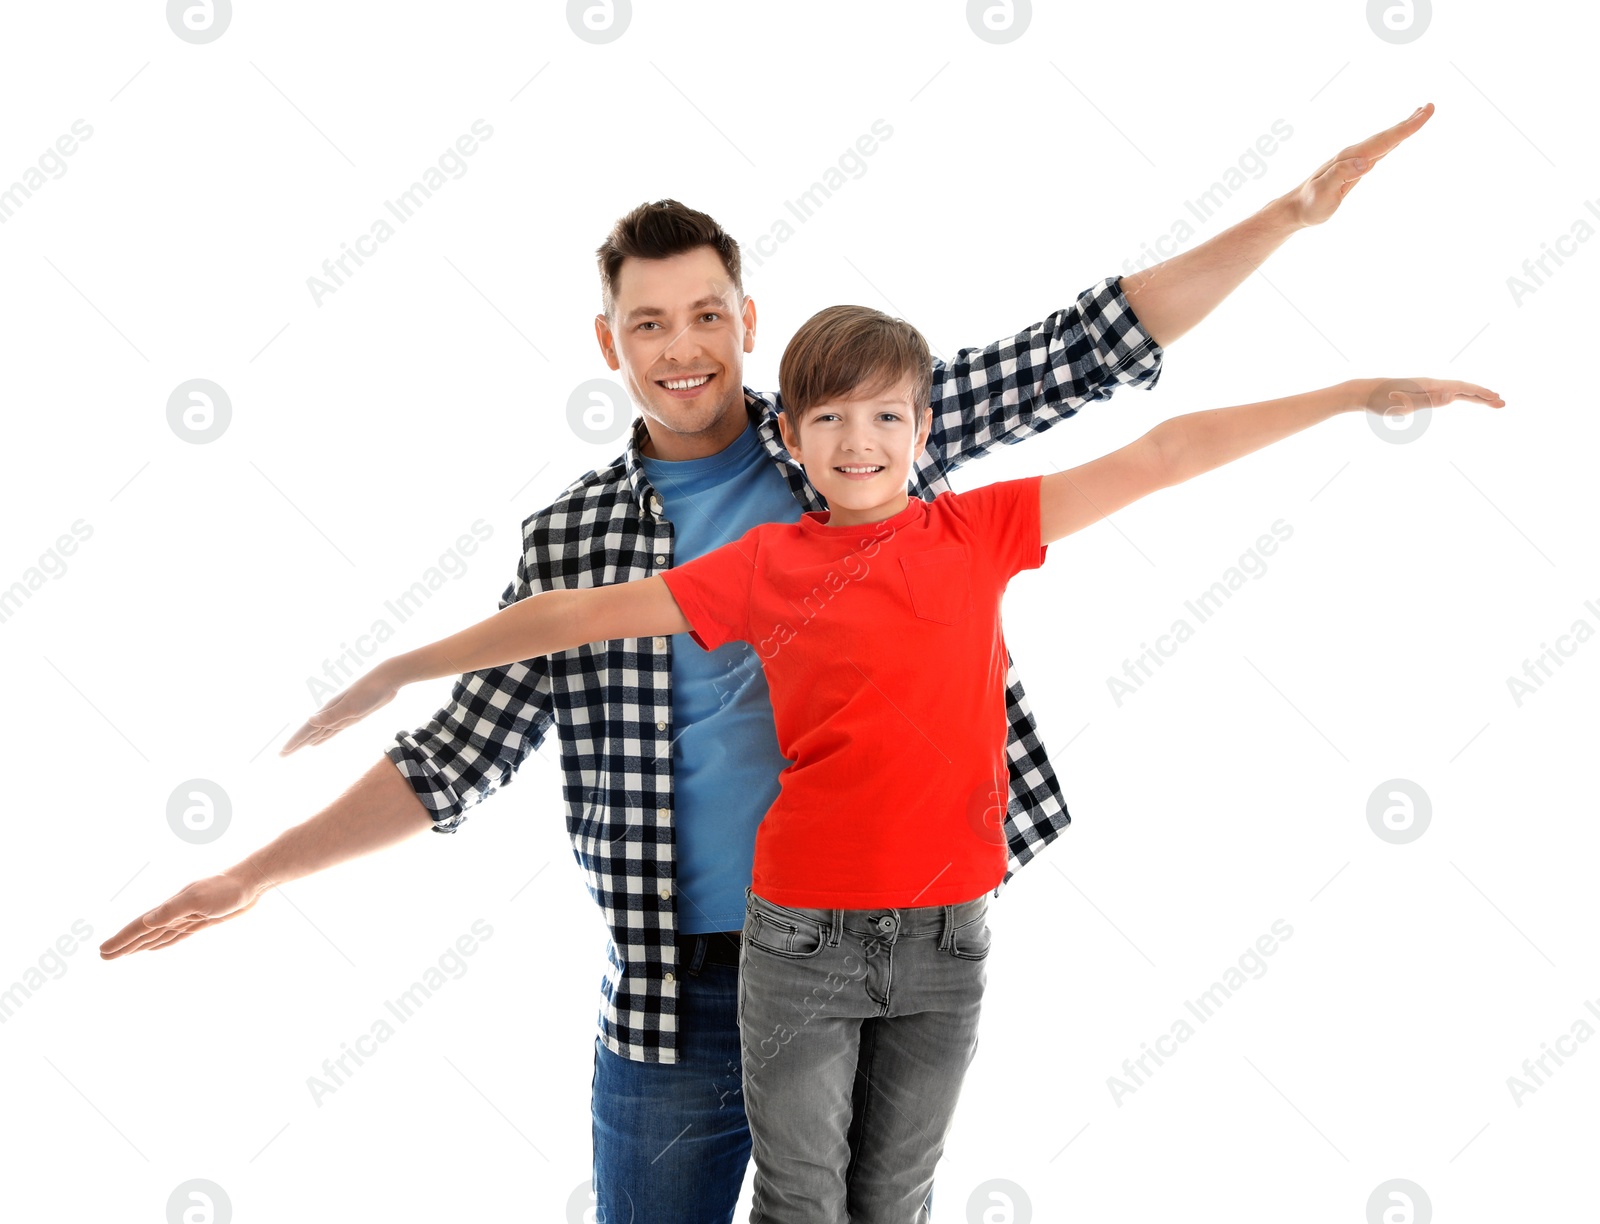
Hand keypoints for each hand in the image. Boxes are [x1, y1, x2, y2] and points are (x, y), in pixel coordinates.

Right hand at [99, 869, 264, 959]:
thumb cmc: (226, 889)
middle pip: (144, 933)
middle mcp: (175, 913)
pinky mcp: (201, 921)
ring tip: (123, 954)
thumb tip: (146, 922)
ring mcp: (187, 917)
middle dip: (124, 945)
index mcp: (170, 908)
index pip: (139, 927)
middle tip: (103, 956)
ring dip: (139, 945)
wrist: (250, 883)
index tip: (103, 952)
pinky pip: (175, 936)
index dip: (121, 940)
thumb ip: (171, 910)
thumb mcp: (197, 899)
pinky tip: (154, 947)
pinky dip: (162, 942)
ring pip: (157, 935)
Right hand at [279, 663, 399, 755]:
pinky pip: (331, 731)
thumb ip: (331, 715)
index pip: (307, 730)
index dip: (295, 742)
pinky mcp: (351, 717)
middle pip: (309, 732)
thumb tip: (309, 720)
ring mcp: (341, 716)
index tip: (282, 753)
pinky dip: (323, 737)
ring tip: (296, 749)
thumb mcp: (351, 706)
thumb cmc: (369, 692)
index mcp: (328, 711)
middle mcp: (331, 714)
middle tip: (282, 755)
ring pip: (319, 733)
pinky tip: (318, 742)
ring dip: (307, 741)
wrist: (386, 681)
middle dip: (297, 743)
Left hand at [1283, 103, 1434, 227]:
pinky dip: (1391, 142)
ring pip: (1384, 141)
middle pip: (1387, 135)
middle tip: (1430, 107)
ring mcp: (1354, 160)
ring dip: (1402, 129)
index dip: (1406, 128)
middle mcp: (1354, 154)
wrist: (1295, 209)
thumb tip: (1365, 162)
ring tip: (1418, 116)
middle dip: (1409, 122)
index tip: (1425, 113)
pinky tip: (1396, 141)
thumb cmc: (1310, 204)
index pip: (1384, 140)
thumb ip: (1342, 174)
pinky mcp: (1354, 168)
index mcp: (1351, 158)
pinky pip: (1378, 151)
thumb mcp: (1324, 192)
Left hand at [1351, 377, 1505, 413]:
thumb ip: (1430, 400)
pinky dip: (1457, 396)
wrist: (1362, 393)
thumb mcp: (1404, 404)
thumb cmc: (1380, 401)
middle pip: (1463, 389)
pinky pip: (1444, 394)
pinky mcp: (1418, 392)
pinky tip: (1460, 398)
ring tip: (1489, 401)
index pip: (1462, 389)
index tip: (1498, 400)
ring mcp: (1425, 387)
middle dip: (1483, 396)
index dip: (1481, 395)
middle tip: (1502, 403)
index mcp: (1431, 385)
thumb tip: (1453, 395)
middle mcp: (1431, 384)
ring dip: (1473, 396)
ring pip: (1455, 390)